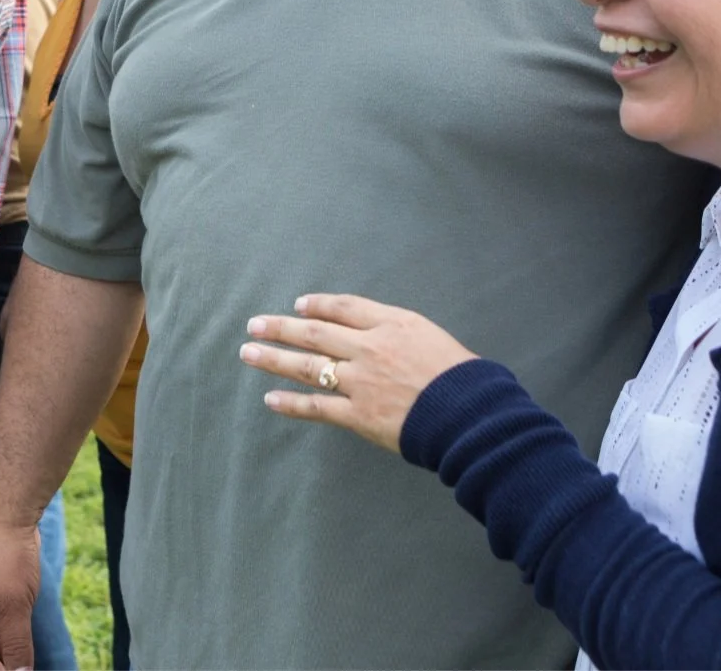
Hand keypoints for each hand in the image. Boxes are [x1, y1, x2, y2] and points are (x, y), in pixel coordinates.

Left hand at [242, 293, 476, 452]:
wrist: (471, 415)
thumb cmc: (463, 379)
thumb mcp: (434, 338)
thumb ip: (401, 334)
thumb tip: (379, 335)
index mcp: (392, 324)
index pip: (346, 307)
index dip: (319, 305)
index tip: (299, 304)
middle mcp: (370, 348)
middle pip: (316, 332)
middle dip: (282, 327)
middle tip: (255, 324)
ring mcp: (361, 382)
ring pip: (309, 365)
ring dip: (275, 358)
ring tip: (249, 352)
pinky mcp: (359, 415)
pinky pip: (317, 407)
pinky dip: (291, 403)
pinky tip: (270, 398)